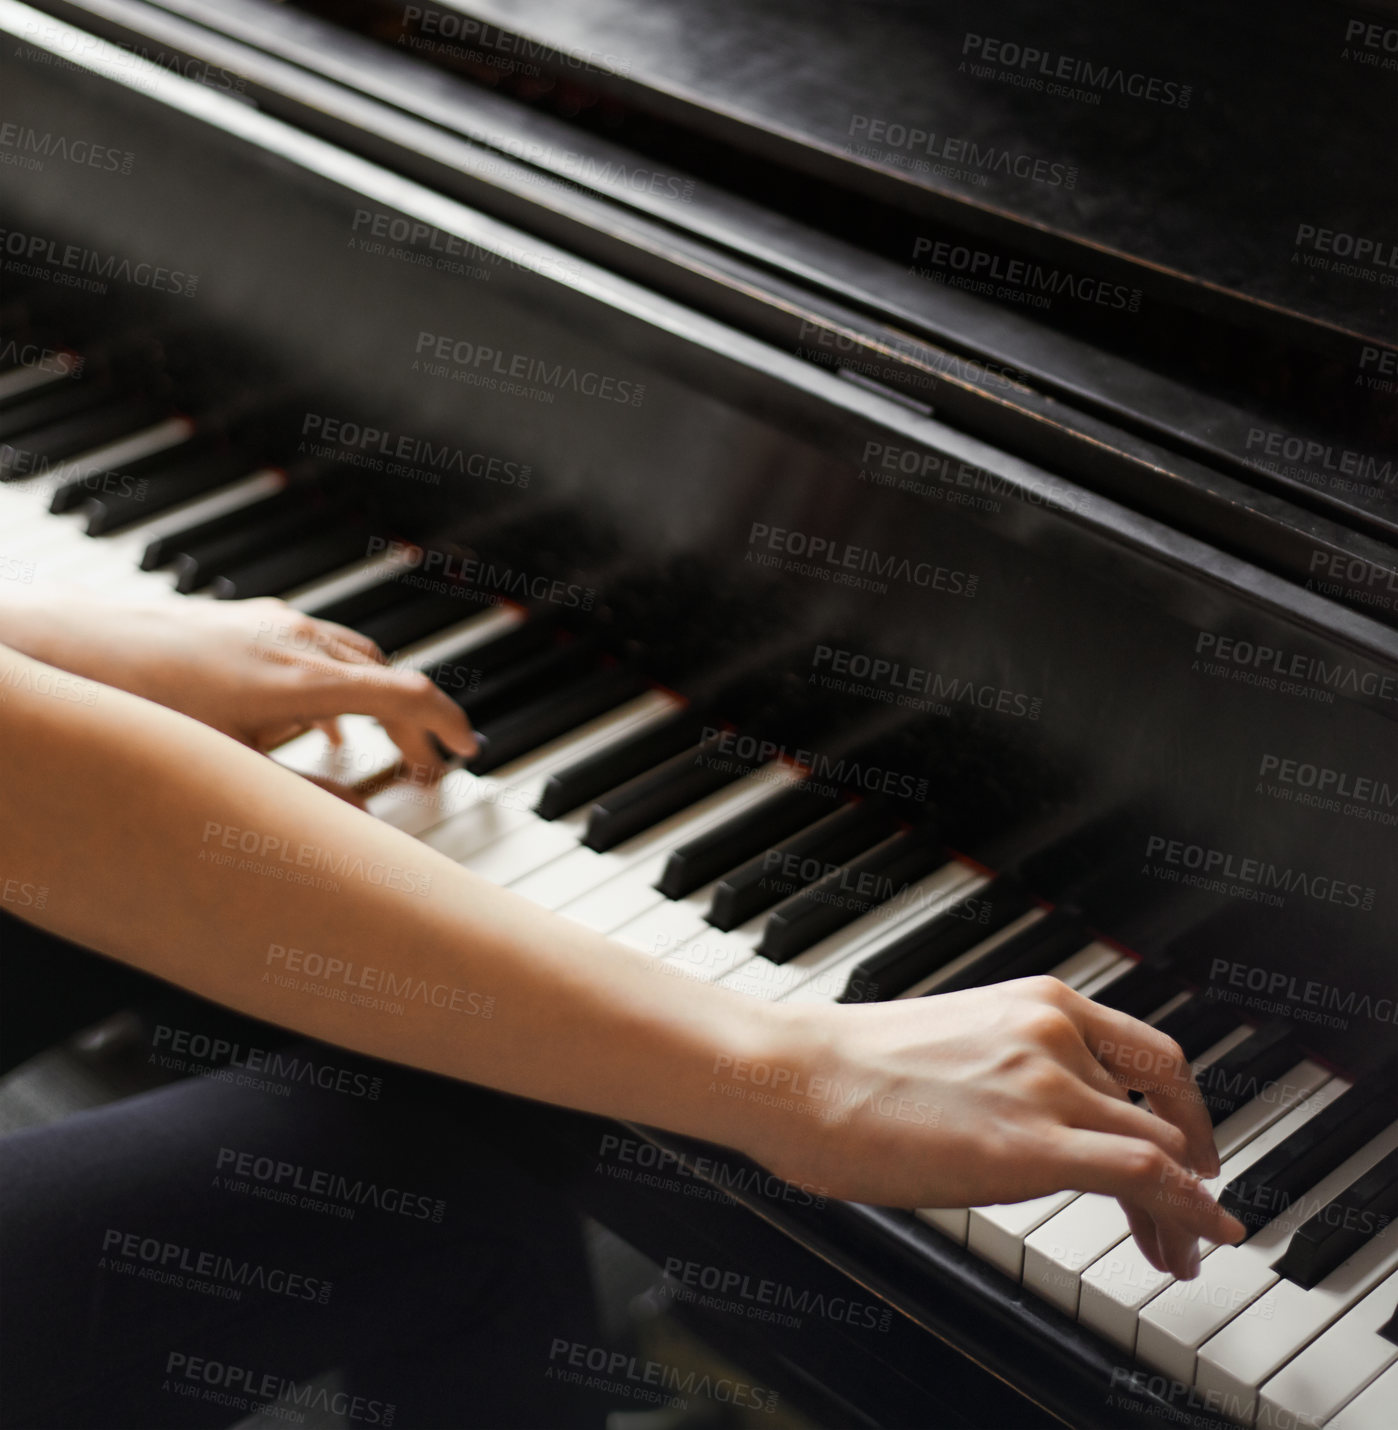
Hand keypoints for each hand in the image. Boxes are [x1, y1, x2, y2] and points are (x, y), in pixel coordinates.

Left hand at [0, 590, 475, 776]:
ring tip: (385, 749)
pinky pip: (317, 649)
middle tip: (431, 769)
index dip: (448, 724)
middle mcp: (295, 639)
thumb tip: (359, 825)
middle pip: (388, 677)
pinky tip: (322, 722)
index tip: (469, 751)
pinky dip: (339, 685)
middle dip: (417, 725)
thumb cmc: (136, 710)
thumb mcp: (224, 772)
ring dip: (379, 702)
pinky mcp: (244, 620)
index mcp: (301, 677)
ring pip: (355, 659)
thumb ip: (301, 801)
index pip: (407, 692)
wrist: (64, 651)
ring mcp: (269, 623)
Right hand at [742, 977, 1245, 1279]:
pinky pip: (1147, 1176)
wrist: (798, 1075)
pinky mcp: (1034, 1144)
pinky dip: (1191, 1212)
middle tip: (1189, 1215)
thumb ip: (1012, 1068)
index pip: (1150, 1055)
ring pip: (1164, 1149)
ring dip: (1186, 1208)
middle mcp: (1058, 1034)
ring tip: (1179, 1252)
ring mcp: (1049, 1085)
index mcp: (1038, 1003)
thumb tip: (1034, 1120)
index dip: (1185, 1109)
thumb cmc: (849, 1065)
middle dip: (1191, 1167)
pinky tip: (1200, 1240)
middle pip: (1165, 1107)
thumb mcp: (955, 1042)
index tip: (1190, 1147)